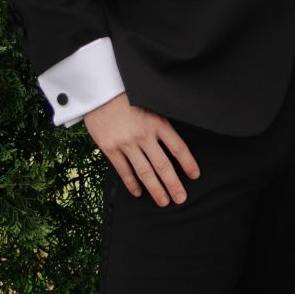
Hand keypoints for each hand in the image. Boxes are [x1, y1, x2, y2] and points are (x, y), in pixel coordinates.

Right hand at [84, 92, 199, 206]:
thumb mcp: (150, 104)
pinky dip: (132, 183)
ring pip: (145, 171)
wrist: (99, 92)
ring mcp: (126, 142)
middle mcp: (143, 134)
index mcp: (157, 122)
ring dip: (156, 189)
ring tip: (164, 202)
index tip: (195, 175)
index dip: (188, 163)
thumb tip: (173, 144)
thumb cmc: (127, 97)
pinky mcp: (110, 147)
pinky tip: (139, 193)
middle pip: (163, 165)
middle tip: (181, 198)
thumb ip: (160, 123)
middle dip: (173, 184)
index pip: (178, 147)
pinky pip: (124, 170)